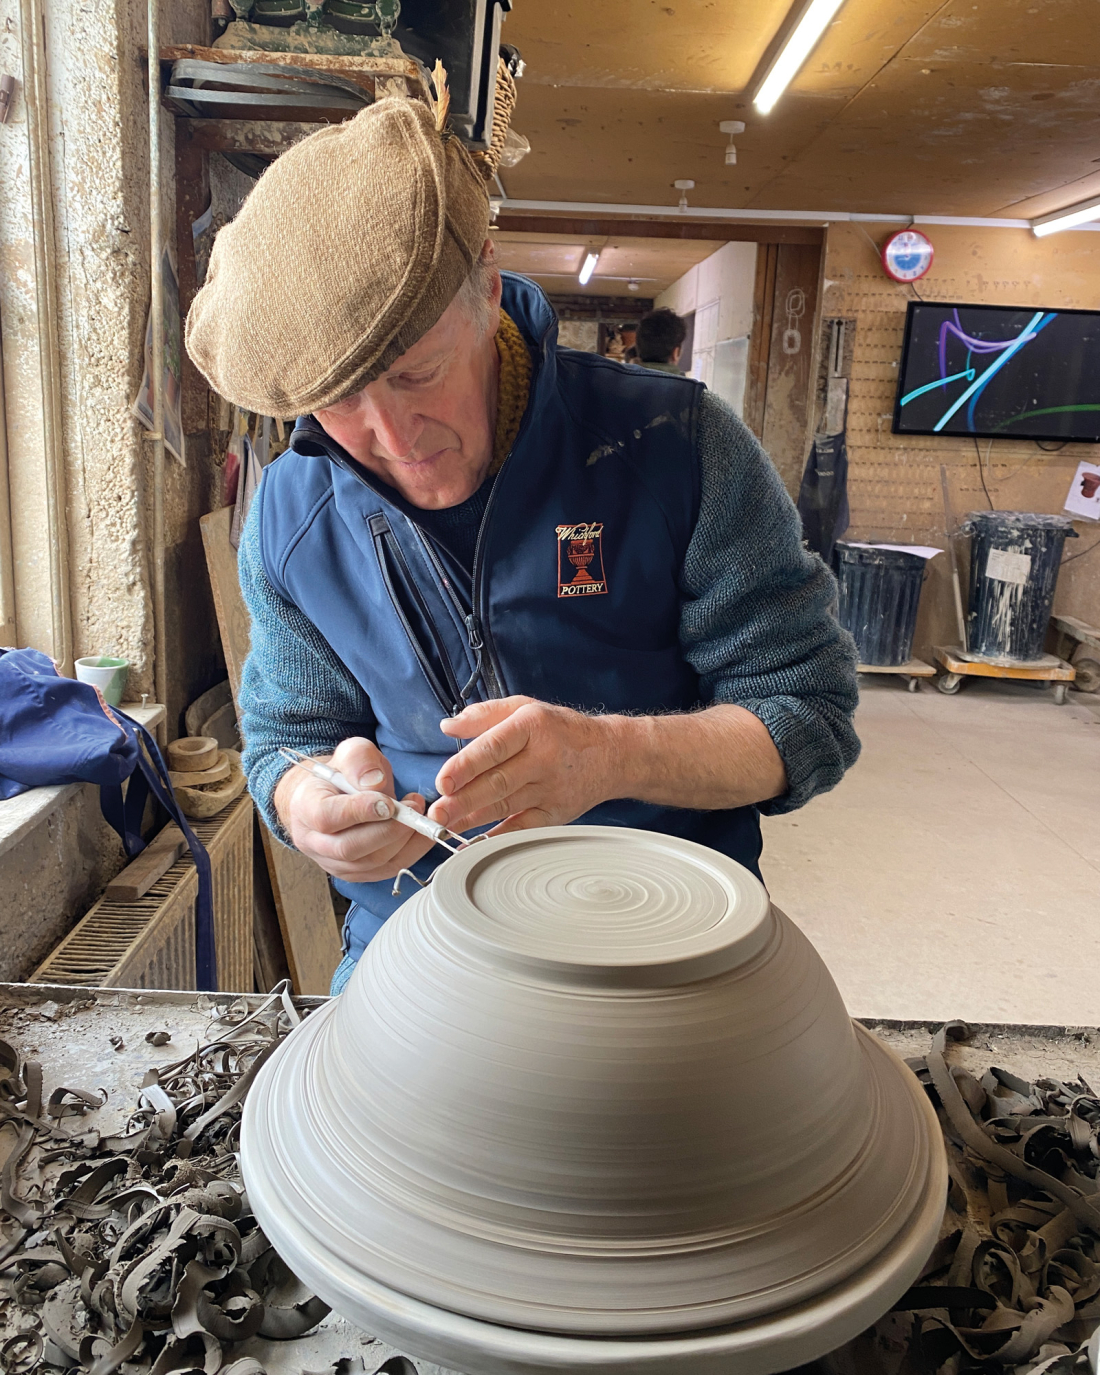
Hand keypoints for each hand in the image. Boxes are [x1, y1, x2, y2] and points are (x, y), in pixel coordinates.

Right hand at [273, 737, 433, 882]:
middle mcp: (314, 841)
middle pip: (350, 847)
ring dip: (404, 840)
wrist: (332, 798)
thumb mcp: (349, 753)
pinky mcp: (356, 873)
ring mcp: (334, 863)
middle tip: (413, 808)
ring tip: (420, 815)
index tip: (389, 802)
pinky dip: (411, 852)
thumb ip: (360, 761)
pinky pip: (387, 869)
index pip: (326, 817)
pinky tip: (422, 832)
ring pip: (372, 862)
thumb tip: (375, 783)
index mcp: (306, 807)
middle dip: (389, 830)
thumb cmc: (341, 775)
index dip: (359, 811)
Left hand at [429, 697, 622, 835]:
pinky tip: (474, 843)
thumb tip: (448, 726)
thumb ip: (484, 715)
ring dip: (472, 819)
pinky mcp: (556, 813)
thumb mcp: (525, 707)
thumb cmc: (562, 730)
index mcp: (532, 726)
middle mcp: (543, 758)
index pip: (494, 747)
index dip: (466, 766)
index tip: (442, 782)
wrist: (611, 755)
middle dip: (463, 800)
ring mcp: (551, 789)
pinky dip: (497, 838)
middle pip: (498, 782)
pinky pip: (523, 828)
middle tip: (436, 814)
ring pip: (506, 807)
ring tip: (444, 828)